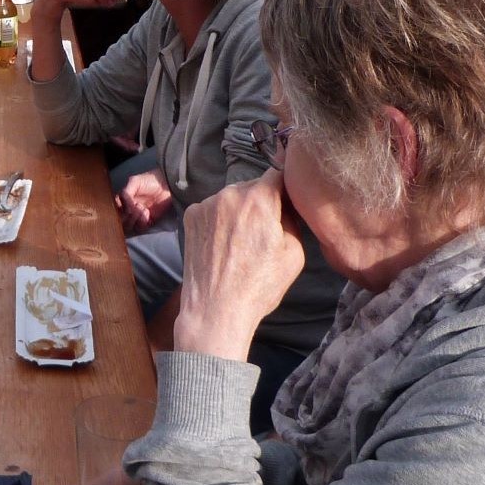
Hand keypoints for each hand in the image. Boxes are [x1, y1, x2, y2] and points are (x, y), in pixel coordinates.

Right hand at [116, 170, 173, 233]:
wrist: (167, 184)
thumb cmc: (150, 180)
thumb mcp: (135, 182)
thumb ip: (125, 192)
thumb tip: (122, 206)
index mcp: (124, 200)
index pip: (115, 209)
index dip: (119, 210)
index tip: (126, 206)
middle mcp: (129, 209)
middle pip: (122, 220)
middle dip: (127, 216)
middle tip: (136, 208)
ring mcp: (139, 215)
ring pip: (130, 225)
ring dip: (135, 219)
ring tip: (143, 210)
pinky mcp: (149, 220)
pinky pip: (141, 227)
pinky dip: (143, 222)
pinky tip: (148, 213)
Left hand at [173, 171, 306, 361]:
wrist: (215, 310)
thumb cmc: (259, 286)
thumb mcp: (294, 253)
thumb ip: (292, 219)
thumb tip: (287, 205)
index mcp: (259, 199)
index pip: (278, 174)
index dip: (285, 187)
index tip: (288, 203)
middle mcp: (229, 194)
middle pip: (253, 186)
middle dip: (262, 201)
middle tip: (265, 229)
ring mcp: (206, 204)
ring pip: (231, 197)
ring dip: (239, 210)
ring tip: (241, 241)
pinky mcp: (190, 216)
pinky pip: (213, 208)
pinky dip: (220, 219)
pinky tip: (223, 243)